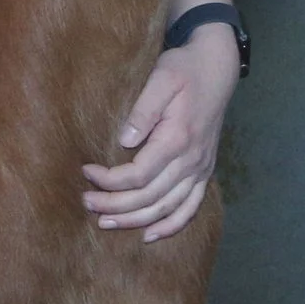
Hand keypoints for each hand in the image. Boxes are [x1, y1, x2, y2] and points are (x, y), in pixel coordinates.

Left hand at [81, 23, 239, 243]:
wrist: (217, 68)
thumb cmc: (184, 70)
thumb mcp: (162, 79)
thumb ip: (144, 110)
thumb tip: (124, 140)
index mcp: (178, 140)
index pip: (139, 175)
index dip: (110, 180)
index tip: (86, 172)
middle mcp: (192, 161)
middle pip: (149, 197)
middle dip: (115, 205)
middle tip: (86, 202)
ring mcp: (201, 169)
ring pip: (167, 208)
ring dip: (135, 220)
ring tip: (105, 222)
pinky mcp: (204, 171)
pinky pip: (191, 208)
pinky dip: (171, 226)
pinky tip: (149, 235)